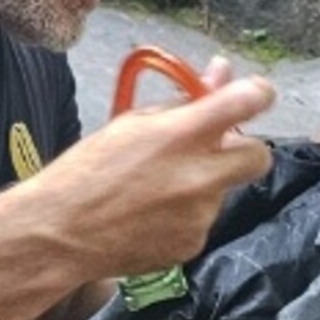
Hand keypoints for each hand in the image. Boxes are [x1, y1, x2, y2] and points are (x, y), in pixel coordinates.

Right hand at [34, 62, 275, 280]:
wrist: (60, 234)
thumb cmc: (86, 171)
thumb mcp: (131, 123)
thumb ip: (182, 102)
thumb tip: (220, 75)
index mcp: (181, 136)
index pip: (247, 102)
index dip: (259, 94)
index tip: (255, 96)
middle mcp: (199, 177)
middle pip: (258, 156)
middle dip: (243, 150)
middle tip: (213, 150)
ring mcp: (199, 216)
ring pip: (222, 190)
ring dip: (202, 184)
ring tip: (155, 190)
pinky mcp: (192, 244)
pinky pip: (202, 221)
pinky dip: (185, 215)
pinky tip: (151, 216)